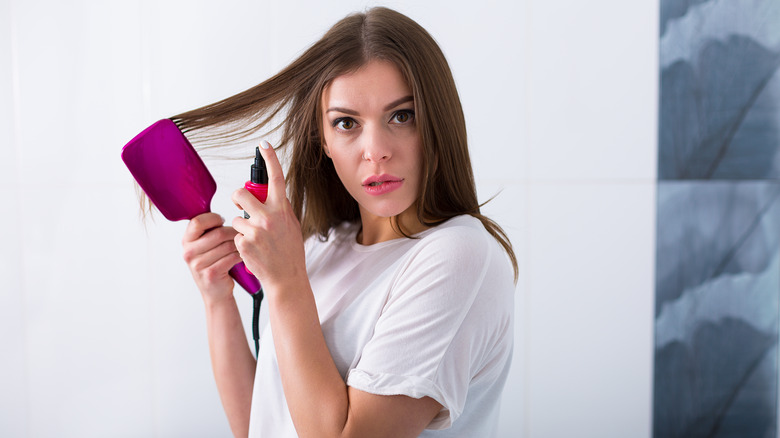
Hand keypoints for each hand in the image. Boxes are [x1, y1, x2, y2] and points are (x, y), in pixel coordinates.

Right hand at [182, 212, 241, 303]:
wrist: (215, 291)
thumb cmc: (214, 262)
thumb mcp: (205, 245)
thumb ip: (208, 229)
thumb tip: (220, 211)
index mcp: (186, 241)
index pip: (197, 222)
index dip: (213, 218)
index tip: (222, 220)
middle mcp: (188, 252)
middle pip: (217, 234)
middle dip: (232, 232)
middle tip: (239, 234)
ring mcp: (197, 265)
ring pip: (226, 246)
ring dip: (238, 244)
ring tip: (243, 245)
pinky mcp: (210, 274)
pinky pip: (231, 258)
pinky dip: (240, 256)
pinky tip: (242, 256)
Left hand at [231, 142, 305, 294]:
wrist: (287, 277)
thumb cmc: (290, 252)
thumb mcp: (291, 225)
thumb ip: (279, 209)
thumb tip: (267, 195)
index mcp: (282, 209)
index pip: (276, 178)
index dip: (270, 158)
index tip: (263, 145)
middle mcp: (269, 217)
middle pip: (240, 193)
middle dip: (237, 199)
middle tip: (241, 206)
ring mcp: (255, 230)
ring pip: (236, 218)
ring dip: (242, 227)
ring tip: (256, 241)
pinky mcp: (244, 243)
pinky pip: (236, 235)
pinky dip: (242, 243)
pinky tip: (254, 251)